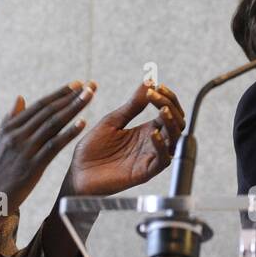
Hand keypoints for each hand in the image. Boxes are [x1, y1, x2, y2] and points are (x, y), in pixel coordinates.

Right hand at [0, 81, 91, 227]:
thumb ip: (11, 120)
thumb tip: (21, 97)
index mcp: (10, 127)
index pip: (39, 105)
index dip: (59, 94)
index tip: (76, 84)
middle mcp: (17, 134)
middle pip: (49, 111)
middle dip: (71, 97)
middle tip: (90, 85)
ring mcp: (24, 149)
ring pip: (53, 123)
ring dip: (74, 108)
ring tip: (90, 96)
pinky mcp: (32, 166)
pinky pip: (54, 145)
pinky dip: (69, 133)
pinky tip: (83, 123)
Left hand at [60, 80, 185, 196]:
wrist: (78, 174)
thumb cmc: (93, 149)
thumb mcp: (112, 121)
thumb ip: (132, 105)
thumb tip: (149, 82)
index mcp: (146, 130)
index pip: (169, 111)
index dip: (167, 97)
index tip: (156, 86)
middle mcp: (152, 143)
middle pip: (177, 123)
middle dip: (171, 106)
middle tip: (156, 96)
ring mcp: (150, 157)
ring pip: (175, 140)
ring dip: (172, 123)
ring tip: (161, 110)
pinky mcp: (145, 172)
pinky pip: (163, 160)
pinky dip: (161, 146)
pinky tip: (153, 133)